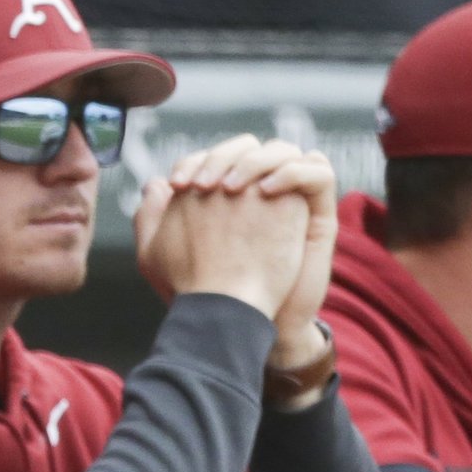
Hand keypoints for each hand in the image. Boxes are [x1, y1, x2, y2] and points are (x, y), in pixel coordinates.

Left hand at [167, 139, 339, 361]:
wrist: (239, 325)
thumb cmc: (201, 293)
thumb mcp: (161, 257)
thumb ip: (153, 220)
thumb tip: (153, 183)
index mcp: (226, 196)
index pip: (217, 155)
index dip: (196, 161)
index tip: (176, 185)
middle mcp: (258, 193)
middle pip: (250, 146)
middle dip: (226, 155)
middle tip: (204, 184)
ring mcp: (290, 201)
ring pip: (285, 151)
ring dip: (258, 160)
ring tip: (233, 187)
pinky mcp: (318, 214)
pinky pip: (318, 172)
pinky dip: (295, 172)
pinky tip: (266, 191)